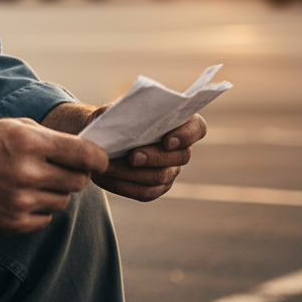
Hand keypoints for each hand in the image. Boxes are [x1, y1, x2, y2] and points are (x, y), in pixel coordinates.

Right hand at [0, 115, 108, 235]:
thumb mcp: (13, 126)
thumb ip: (49, 138)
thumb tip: (85, 152)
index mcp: (30, 143)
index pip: (85, 155)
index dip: (99, 159)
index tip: (100, 160)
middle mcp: (27, 173)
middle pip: (78, 182)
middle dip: (75, 175)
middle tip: (60, 169)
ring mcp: (20, 201)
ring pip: (62, 202)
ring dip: (55, 192)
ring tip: (32, 181)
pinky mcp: (12, 223)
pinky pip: (45, 220)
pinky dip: (39, 210)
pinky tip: (20, 196)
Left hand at [91, 114, 206, 201]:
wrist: (103, 136)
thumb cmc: (114, 118)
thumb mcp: (113, 109)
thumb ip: (116, 111)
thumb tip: (111, 116)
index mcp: (178, 122)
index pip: (197, 128)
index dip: (187, 135)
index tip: (167, 140)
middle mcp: (180, 148)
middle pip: (180, 157)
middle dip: (155, 157)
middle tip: (132, 157)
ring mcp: (170, 170)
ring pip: (160, 176)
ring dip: (133, 173)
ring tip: (108, 167)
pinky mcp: (156, 187)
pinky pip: (145, 192)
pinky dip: (122, 185)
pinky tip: (104, 178)